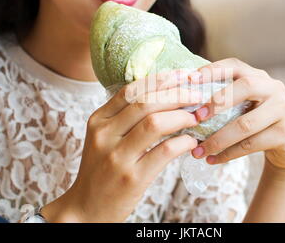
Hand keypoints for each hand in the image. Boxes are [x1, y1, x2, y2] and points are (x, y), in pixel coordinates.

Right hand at [41, 70, 201, 221]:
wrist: (86, 209)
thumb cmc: (101, 171)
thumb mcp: (103, 139)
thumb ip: (124, 118)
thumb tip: (162, 96)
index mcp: (98, 121)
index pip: (131, 90)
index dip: (160, 79)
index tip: (182, 75)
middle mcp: (105, 135)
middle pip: (146, 102)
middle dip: (178, 94)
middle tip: (198, 95)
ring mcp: (118, 157)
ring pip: (155, 123)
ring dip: (182, 117)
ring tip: (197, 116)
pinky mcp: (132, 178)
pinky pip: (164, 152)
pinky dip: (183, 142)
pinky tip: (191, 141)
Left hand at [189, 58, 284, 172]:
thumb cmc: (255, 122)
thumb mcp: (243, 104)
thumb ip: (223, 97)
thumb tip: (183, 99)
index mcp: (258, 76)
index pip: (234, 65)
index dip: (212, 70)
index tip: (190, 80)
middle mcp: (273, 88)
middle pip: (246, 87)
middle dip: (217, 102)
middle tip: (195, 117)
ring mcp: (283, 109)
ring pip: (245, 124)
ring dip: (218, 139)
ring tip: (197, 150)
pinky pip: (251, 144)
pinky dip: (228, 154)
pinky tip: (212, 160)